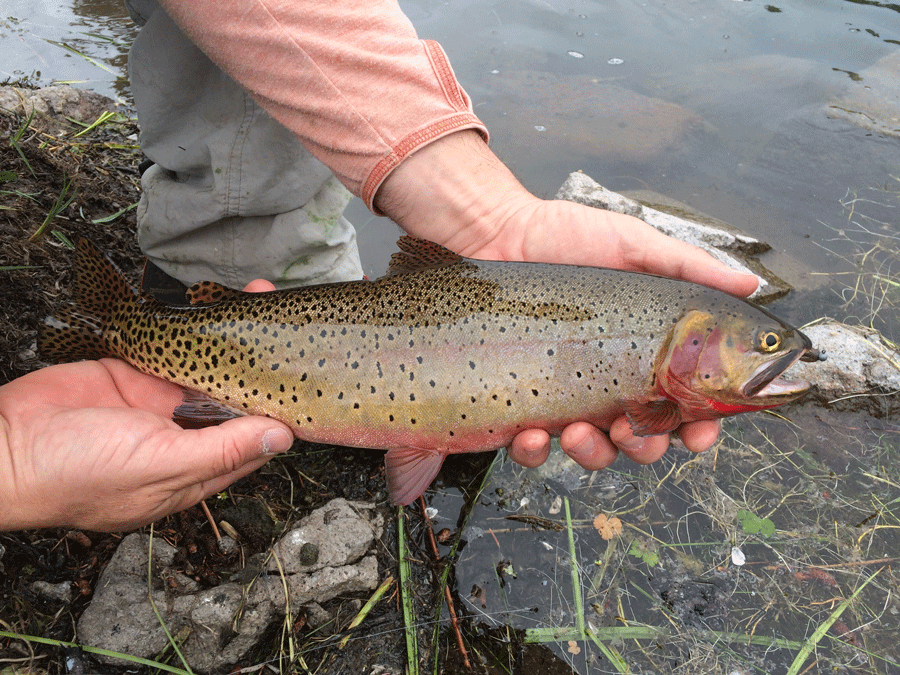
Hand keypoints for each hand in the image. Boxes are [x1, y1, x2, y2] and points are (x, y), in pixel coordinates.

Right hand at [0, 280, 292, 532]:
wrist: (3, 445)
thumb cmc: (76, 475)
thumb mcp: (159, 466)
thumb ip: (222, 451)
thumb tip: (282, 439)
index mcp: (197, 469)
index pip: (255, 440)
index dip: (282, 411)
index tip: (309, 376)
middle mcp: (184, 436)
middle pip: (236, 397)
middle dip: (262, 364)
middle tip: (290, 326)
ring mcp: (159, 402)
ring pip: (209, 366)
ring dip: (233, 337)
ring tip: (259, 299)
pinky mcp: (136, 371)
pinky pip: (173, 347)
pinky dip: (193, 328)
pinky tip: (216, 304)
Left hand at [376, 130, 757, 470]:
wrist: (495, 231)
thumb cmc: (564, 236)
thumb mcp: (632, 245)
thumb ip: (689, 268)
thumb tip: (750, 284)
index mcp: (645, 352)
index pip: (685, 402)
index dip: (700, 425)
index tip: (702, 430)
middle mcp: (609, 380)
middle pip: (644, 438)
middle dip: (647, 447)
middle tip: (636, 433)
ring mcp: (564, 394)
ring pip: (592, 451)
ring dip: (594, 454)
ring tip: (580, 433)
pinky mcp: (519, 401)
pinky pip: (532, 447)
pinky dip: (534, 451)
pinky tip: (532, 434)